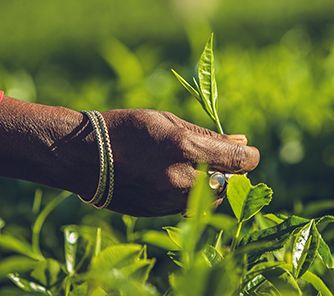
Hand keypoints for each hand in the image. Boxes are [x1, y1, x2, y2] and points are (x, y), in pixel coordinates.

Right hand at [100, 109, 259, 215]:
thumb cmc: (126, 128)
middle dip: (231, 171)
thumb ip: (207, 135)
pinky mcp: (159, 212)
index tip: (245, 152)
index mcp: (187, 148)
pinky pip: (189, 206)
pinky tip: (174, 179)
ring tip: (193, 168)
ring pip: (212, 198)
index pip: (241, 160)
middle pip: (230, 182)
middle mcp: (183, 178)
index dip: (249, 156)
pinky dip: (191, 194)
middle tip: (219, 159)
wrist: (84, 156)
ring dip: (212, 184)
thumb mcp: (167, 121)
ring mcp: (170, 199)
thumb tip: (241, 141)